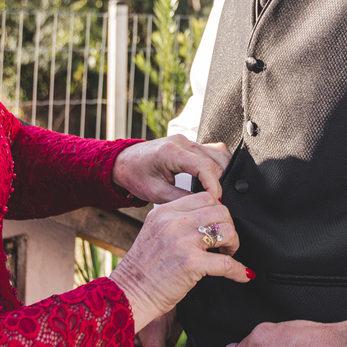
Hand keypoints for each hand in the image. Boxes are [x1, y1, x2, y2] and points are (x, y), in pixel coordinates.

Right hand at [110, 192, 251, 331]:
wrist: (128, 294)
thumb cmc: (143, 269)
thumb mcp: (155, 232)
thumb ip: (176, 221)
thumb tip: (207, 219)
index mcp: (164, 212)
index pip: (204, 197)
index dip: (217, 211)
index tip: (218, 225)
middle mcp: (173, 222)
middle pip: (219, 210)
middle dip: (228, 226)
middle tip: (226, 242)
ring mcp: (182, 242)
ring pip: (227, 231)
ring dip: (234, 244)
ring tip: (228, 254)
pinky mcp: (191, 264)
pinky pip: (227, 263)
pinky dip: (239, 271)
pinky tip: (242, 275)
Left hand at [113, 135, 230, 202]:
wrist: (124, 162)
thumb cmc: (135, 175)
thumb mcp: (155, 193)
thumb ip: (181, 198)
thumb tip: (203, 205)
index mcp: (172, 151)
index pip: (204, 166)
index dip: (214, 186)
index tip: (215, 201)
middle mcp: (183, 142)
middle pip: (216, 161)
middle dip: (220, 182)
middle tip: (216, 202)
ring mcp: (188, 141)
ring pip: (219, 154)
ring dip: (222, 173)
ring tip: (217, 193)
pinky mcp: (190, 145)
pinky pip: (213, 152)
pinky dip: (219, 166)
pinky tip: (216, 180)